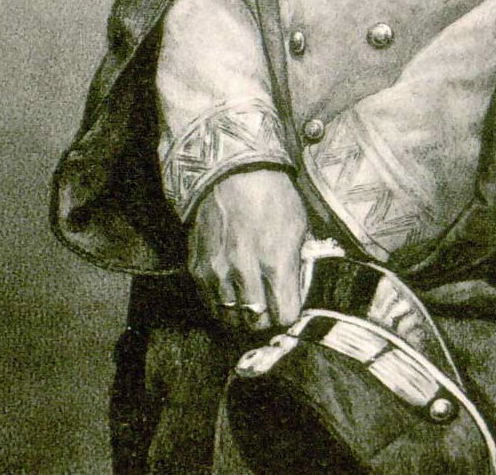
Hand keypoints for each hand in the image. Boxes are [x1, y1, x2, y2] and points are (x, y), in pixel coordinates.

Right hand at [188, 168, 307, 333]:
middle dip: (266, 318)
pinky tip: (230, 290)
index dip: (289, 312)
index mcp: (276, 260)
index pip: (284, 316)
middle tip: (269, 306)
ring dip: (241, 315)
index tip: (288, 304)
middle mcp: (244, 270)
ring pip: (230, 319)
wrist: (233, 172)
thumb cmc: (272, 196)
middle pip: (256, 323)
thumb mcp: (298, 225)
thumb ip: (296, 264)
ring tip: (249, 301)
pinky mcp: (197, 268)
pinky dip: (221, 304)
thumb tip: (294, 293)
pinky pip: (209, 305)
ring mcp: (217, 271)